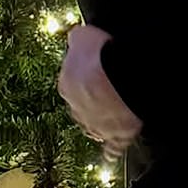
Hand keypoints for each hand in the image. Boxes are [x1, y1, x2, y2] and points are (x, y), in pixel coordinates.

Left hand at [58, 24, 142, 158]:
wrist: (121, 77)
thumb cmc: (101, 55)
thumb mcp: (82, 36)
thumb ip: (76, 40)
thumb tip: (74, 37)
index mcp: (66, 85)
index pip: (72, 79)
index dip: (85, 73)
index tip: (96, 68)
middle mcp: (76, 108)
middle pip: (83, 103)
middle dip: (93, 98)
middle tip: (109, 87)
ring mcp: (95, 125)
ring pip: (96, 124)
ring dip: (103, 119)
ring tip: (116, 111)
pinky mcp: (114, 137)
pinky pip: (112, 147)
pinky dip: (113, 150)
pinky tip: (113, 152)